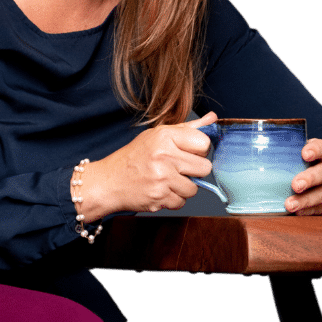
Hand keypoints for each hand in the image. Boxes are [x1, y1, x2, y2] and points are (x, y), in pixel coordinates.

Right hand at [78, 112, 216, 220]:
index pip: (204, 143)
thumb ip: (187, 129)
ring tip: (167, 180)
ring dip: (183, 187)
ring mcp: (162, 178)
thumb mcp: (157, 136)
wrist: (108, 182)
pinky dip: (173, 199)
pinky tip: (160, 190)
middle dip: (194, 171)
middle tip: (177, 168)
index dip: (199, 150)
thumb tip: (212, 119)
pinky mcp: (159, 198)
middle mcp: (164, 156)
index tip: (187, 153)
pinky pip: (182, 202)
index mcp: (164, 136)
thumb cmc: (135, 157)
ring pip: (194, 188)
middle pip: (205, 168)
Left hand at [285, 138, 321, 215]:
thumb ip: (279, 156)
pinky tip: (296, 213)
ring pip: (321, 193)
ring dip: (305, 200)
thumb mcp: (294, 159)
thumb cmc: (299, 170)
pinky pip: (318, 209)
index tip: (305, 154)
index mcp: (318, 156)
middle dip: (309, 178)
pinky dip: (306, 211)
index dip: (316, 150)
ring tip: (290, 205)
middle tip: (296, 185)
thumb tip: (243, 158)